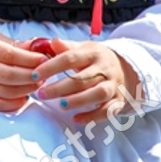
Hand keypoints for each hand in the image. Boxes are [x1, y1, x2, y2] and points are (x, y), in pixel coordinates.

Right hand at [0, 31, 43, 112]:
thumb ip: (15, 44)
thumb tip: (39, 46)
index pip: (11, 55)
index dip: (30, 59)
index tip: (45, 59)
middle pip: (10, 76)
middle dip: (31, 77)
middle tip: (45, 74)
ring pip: (6, 91)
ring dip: (26, 90)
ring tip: (37, 85)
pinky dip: (13, 104)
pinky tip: (24, 98)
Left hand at [26, 38, 143, 123]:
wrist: (125, 69)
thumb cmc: (94, 59)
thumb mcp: (83, 49)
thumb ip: (66, 47)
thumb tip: (51, 42)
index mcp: (93, 53)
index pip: (70, 58)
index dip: (51, 67)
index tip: (34, 75)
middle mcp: (105, 69)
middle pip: (83, 78)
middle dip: (61, 87)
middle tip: (41, 94)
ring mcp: (113, 85)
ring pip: (98, 93)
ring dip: (79, 100)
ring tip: (61, 105)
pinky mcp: (118, 101)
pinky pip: (107, 111)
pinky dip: (92, 116)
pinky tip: (76, 119)